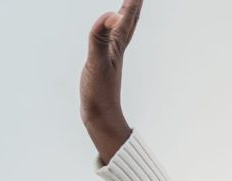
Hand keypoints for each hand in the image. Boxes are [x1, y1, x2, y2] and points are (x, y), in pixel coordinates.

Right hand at [80, 0, 142, 161]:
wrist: (101, 117)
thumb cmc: (99, 93)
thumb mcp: (97, 62)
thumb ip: (101, 37)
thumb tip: (114, 16)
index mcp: (117, 45)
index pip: (127, 16)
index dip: (132, 1)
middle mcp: (117, 48)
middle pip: (130, 20)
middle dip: (134, 4)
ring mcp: (112, 56)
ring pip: (123, 29)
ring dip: (127, 14)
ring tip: (129, 4)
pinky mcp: (104, 63)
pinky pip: (112, 39)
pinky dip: (113, 29)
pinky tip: (112, 31)